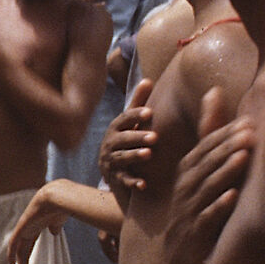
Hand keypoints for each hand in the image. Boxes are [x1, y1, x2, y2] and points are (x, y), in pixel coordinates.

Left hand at [5, 186, 70, 263]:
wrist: (57, 196)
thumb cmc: (61, 206)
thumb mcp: (58, 220)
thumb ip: (54, 226)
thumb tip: (53, 233)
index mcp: (37, 226)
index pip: (29, 243)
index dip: (27, 254)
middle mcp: (29, 227)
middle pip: (23, 249)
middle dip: (24, 263)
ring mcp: (24, 227)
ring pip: (18, 249)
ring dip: (20, 262)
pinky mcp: (22, 226)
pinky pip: (13, 242)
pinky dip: (11, 253)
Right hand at [98, 78, 158, 192]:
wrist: (114, 172)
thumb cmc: (126, 142)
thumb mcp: (130, 123)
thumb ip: (139, 103)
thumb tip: (148, 79)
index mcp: (116, 128)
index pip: (125, 119)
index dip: (136, 115)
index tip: (150, 112)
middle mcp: (110, 144)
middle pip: (123, 139)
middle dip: (137, 137)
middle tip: (154, 137)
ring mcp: (111, 162)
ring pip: (121, 158)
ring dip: (134, 156)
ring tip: (148, 154)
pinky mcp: (115, 179)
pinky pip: (123, 181)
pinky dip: (132, 182)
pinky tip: (143, 184)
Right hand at [164, 88, 249, 263]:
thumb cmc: (200, 217)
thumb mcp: (203, 182)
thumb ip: (210, 143)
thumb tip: (214, 95)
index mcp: (186, 178)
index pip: (201, 150)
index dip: (221, 134)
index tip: (246, 122)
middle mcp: (183, 194)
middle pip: (202, 166)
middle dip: (225, 148)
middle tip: (249, 133)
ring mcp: (186, 217)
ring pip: (203, 190)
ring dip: (223, 172)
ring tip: (244, 156)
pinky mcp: (192, 240)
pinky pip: (204, 221)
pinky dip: (217, 207)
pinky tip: (233, 196)